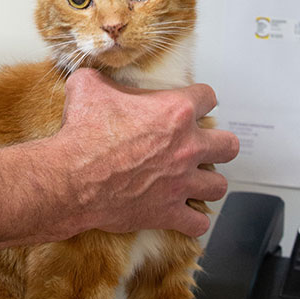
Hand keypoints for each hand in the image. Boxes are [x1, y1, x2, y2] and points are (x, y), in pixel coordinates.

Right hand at [58, 69, 238, 237]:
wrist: (70, 178)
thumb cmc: (82, 134)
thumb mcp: (88, 87)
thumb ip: (101, 78)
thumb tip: (96, 76)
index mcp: (175, 112)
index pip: (209, 97)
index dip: (199, 100)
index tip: (191, 106)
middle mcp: (186, 147)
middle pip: (229, 145)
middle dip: (217, 144)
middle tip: (199, 146)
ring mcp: (181, 182)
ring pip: (219, 186)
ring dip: (207, 183)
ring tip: (194, 180)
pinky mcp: (169, 212)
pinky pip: (198, 223)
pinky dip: (192, 220)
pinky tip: (182, 212)